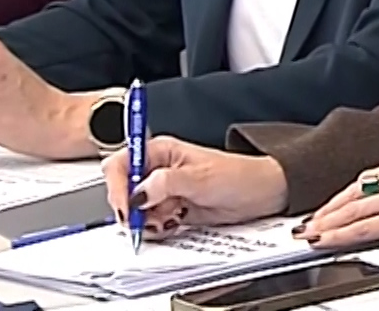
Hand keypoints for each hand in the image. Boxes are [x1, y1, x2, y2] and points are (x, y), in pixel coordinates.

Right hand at [101, 136, 289, 236]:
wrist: (261, 194)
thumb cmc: (237, 176)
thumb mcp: (200, 178)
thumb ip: (165, 184)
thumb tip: (138, 194)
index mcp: (160, 151)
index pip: (121, 165)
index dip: (118, 187)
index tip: (127, 208)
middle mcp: (158, 170)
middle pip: (123, 191)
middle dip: (132, 209)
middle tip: (150, 219)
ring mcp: (163, 191)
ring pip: (136, 211)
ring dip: (148, 220)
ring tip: (171, 217)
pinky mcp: (171, 209)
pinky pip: (151, 223)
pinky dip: (158, 228)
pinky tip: (175, 222)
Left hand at [297, 156, 378, 249]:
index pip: (368, 179)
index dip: (346, 195)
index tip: (332, 205)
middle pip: (355, 191)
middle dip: (329, 207)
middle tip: (310, 220)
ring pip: (354, 209)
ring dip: (328, 221)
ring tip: (310, 232)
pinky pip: (365, 227)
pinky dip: (341, 234)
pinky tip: (328, 239)